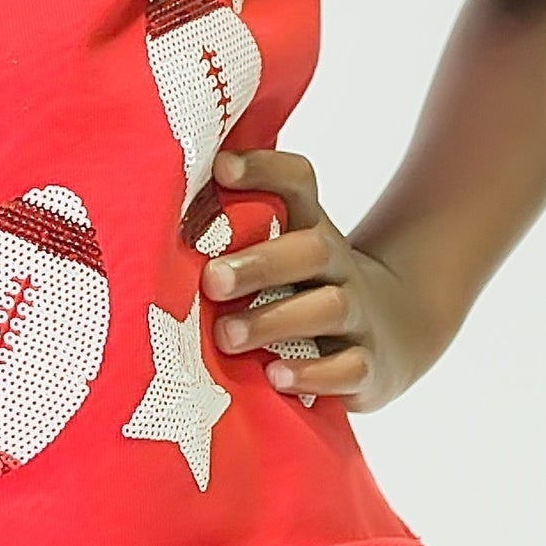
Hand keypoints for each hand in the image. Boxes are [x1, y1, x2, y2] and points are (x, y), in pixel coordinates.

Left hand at [200, 149, 452, 412]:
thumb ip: (233, 234)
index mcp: (310, 228)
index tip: (221, 169)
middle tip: (211, 281)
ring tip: (227, 337)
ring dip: (274, 321)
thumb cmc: (304, 287)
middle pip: (313, 249)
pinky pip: (350, 368)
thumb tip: (154, 213)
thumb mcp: (281, 252)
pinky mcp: (369, 365)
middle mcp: (338, 265)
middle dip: (260, 263)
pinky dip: (313, 374)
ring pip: (330, 307)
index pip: (297, 182)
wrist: (392, 333)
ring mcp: (359, 315)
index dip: (264, 169)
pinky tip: (276, 376)